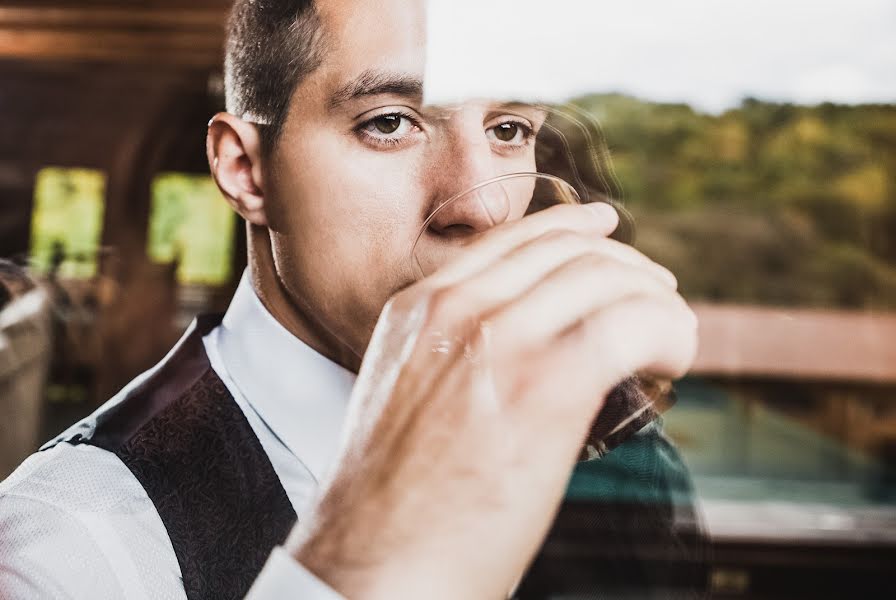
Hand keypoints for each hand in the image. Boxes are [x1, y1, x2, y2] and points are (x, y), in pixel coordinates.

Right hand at [286, 203, 697, 598]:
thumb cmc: (392, 503)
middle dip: (626, 267)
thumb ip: (452, 355)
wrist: (374, 567)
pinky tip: (674, 359)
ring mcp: (499, 341)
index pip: (512, 240)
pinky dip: (670, 333)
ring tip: (672, 336)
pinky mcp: (546, 387)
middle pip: (569, 252)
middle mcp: (457, 310)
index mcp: (418, 309)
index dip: (571, 228)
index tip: (606, 231)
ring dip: (656, 303)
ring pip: (607, 280)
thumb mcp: (405, 396)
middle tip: (656, 296)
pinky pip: (634, 326)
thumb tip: (525, 349)